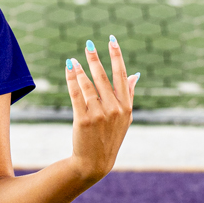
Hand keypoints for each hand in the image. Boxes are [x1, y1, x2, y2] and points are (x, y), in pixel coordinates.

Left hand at [65, 37, 137, 182]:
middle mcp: (114, 109)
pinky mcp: (84, 120)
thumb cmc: (110, 137)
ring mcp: (99, 115)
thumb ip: (129, 95)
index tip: (112, 40)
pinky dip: (72, 80)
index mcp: (126, 106)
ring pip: (88, 85)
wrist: (94, 162)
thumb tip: (135, 75)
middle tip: (88, 44)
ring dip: (80, 69)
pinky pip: (77, 95)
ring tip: (73, 59)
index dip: (116, 56)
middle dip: (95, 58)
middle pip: (103, 77)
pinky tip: (68, 69)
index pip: (121, 75)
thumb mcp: (125, 118)